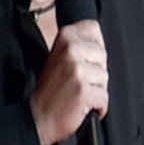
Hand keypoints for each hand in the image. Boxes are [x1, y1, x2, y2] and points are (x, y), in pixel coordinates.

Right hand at [31, 21, 107, 144]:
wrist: (38, 116)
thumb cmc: (50, 90)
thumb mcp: (59, 56)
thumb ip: (77, 44)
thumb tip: (97, 37)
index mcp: (65, 37)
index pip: (93, 28)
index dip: (93, 47)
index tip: (83, 60)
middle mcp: (71, 50)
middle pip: (103, 54)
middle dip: (95, 70)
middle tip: (77, 81)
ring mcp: (77, 70)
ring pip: (104, 76)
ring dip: (96, 89)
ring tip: (78, 92)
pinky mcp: (84, 90)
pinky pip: (104, 97)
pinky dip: (98, 106)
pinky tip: (82, 105)